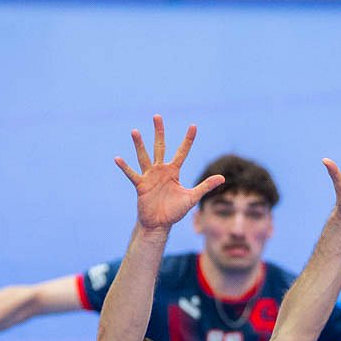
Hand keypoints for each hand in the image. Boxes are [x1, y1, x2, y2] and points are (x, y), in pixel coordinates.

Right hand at [113, 115, 224, 231]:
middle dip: (159, 132)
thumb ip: (205, 186)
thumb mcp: (192, 197)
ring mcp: (150, 176)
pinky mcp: (141, 185)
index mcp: (173, 171)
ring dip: (139, 145)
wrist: (159, 224)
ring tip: (135, 131)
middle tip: (157, 116)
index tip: (193, 125)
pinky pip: (133, 174)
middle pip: (160, 147)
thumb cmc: (174, 211)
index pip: (182, 152)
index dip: (188, 140)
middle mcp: (161, 170)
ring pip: (144, 157)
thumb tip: (222, 178)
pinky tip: (118, 158)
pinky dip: (125, 167)